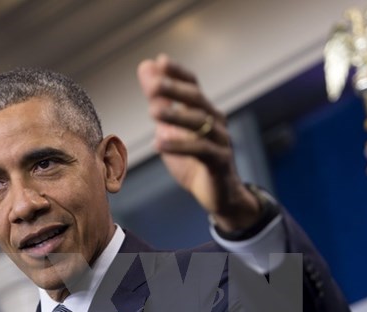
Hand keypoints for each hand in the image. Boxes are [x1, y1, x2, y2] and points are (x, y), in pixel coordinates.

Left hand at [137, 53, 259, 231]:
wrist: (218, 195)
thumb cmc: (192, 160)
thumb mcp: (171, 129)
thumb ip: (159, 101)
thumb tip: (145, 67)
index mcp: (204, 111)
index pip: (193, 85)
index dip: (178, 73)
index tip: (160, 62)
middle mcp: (215, 121)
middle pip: (197, 100)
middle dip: (175, 90)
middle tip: (153, 85)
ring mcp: (221, 141)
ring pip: (200, 124)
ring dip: (176, 116)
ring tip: (152, 111)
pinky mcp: (221, 162)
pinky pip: (202, 150)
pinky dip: (180, 146)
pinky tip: (159, 144)